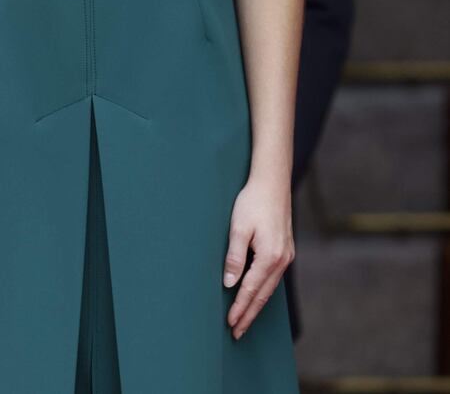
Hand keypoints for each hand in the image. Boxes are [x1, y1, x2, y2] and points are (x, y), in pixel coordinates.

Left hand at [222, 173, 294, 339]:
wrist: (272, 182)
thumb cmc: (252, 202)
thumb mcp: (238, 228)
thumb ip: (234, 257)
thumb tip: (229, 284)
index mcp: (270, 257)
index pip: (251, 290)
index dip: (239, 308)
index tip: (230, 324)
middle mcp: (282, 260)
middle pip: (262, 295)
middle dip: (249, 315)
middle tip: (237, 333)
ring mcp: (286, 256)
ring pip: (269, 288)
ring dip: (256, 305)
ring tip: (245, 320)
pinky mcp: (286, 250)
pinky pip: (273, 278)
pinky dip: (264, 291)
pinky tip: (257, 296)